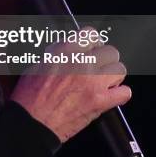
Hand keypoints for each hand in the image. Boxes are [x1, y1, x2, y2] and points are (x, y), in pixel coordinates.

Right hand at [9, 27, 130, 142]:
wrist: (33, 122)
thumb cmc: (30, 96)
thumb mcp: (38, 64)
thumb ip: (59, 54)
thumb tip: (72, 50)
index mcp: (64, 52)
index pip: (91, 34)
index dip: (92, 42)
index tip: (91, 48)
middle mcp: (81, 64)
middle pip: (110, 52)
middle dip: (104, 59)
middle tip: (97, 68)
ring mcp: (93, 83)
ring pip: (120, 69)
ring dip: (112, 76)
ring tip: (103, 81)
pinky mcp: (100, 102)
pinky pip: (124, 93)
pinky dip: (119, 94)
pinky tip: (110, 96)